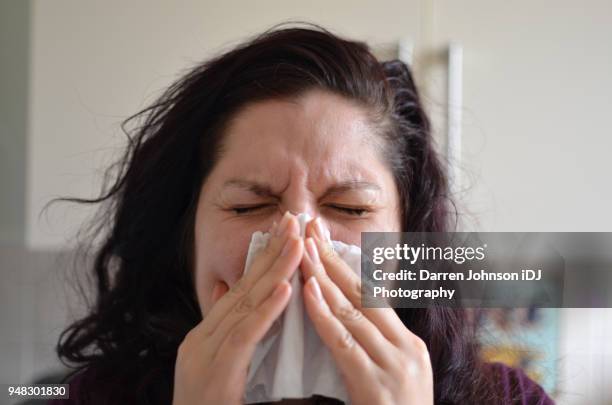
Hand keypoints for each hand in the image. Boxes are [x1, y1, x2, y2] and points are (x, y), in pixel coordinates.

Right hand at [172, 212, 303, 404]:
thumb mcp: (221, 369)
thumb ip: (229, 332)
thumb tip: (230, 292)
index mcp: (208, 337)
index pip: (242, 290)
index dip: (265, 259)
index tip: (288, 232)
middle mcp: (202, 339)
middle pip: (244, 289)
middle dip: (272, 253)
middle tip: (295, 220)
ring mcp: (203, 355)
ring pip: (245, 306)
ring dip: (274, 271)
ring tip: (297, 242)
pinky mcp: (214, 375)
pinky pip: (244, 338)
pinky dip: (265, 311)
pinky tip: (285, 289)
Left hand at [300, 218, 433, 404]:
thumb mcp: (391, 377)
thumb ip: (372, 347)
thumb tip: (345, 315)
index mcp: (408, 343)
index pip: (372, 295)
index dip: (344, 264)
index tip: (321, 238)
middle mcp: (406, 348)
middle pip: (362, 294)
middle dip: (331, 258)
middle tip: (308, 227)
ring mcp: (395, 366)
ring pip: (352, 311)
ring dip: (323, 277)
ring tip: (301, 248)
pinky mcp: (377, 386)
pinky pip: (344, 343)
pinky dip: (324, 314)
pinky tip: (307, 291)